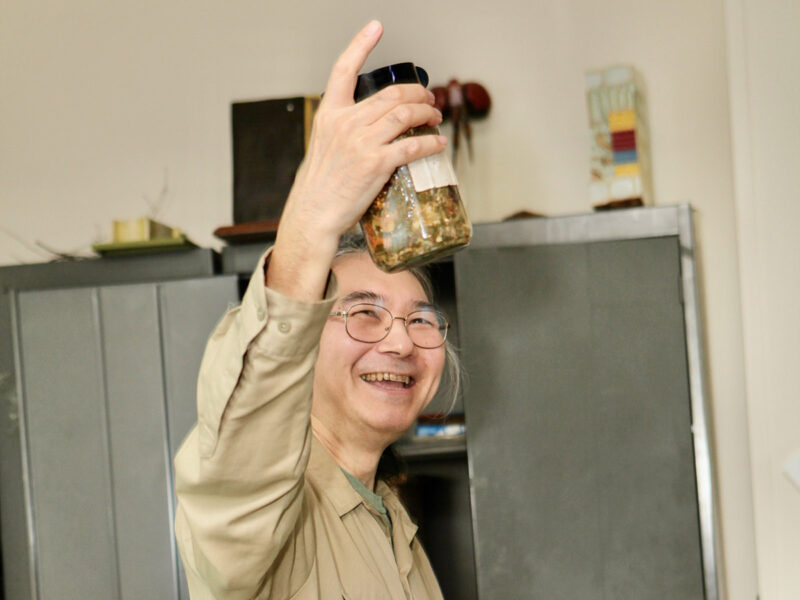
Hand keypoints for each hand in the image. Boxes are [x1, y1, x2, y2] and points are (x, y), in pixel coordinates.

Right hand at [268, 21, 446, 299]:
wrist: (314, 214)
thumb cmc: (319, 186)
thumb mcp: (323, 146)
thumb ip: (343, 130)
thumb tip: (369, 126)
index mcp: (329, 115)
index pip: (343, 69)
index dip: (361, 44)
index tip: (376, 27)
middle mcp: (346, 123)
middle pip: (391, 94)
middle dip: (417, 93)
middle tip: (429, 99)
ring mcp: (362, 143)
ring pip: (405, 115)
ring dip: (427, 113)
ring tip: (436, 117)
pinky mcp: (377, 164)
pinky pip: (412, 146)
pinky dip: (430, 142)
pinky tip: (438, 143)